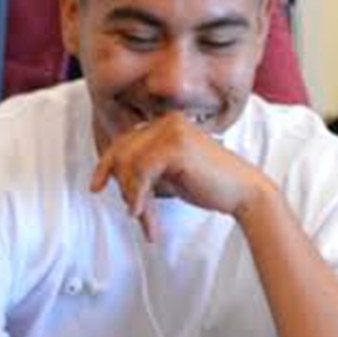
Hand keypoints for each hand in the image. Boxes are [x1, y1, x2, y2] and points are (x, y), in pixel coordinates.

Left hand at [90, 113, 271, 241]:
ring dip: (130, 194)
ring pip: (128, 162)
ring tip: (142, 215)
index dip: (106, 165)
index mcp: (165, 124)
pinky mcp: (176, 145)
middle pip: (121, 151)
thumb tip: (111, 175)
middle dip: (122, 186)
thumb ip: (144, 168)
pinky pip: (140, 171)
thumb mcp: (168, 174)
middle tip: (135, 212)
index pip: (123, 141)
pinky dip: (137, 194)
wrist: (242, 193)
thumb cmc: (207, 186)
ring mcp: (172, 130)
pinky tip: (142, 212)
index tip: (96, 187)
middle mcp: (167, 121)